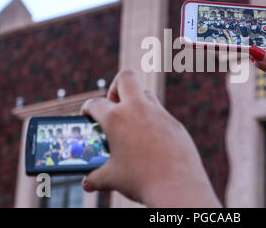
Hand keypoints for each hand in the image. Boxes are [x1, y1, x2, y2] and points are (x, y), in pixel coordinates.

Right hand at [80, 70, 220, 207]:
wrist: (178, 187)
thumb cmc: (142, 180)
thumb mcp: (112, 178)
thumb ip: (96, 176)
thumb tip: (87, 182)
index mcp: (116, 118)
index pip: (95, 104)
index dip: (87, 108)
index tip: (87, 114)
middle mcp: (138, 109)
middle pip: (126, 78)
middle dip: (115, 87)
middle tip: (113, 104)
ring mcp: (159, 113)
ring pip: (146, 93)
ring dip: (136, 102)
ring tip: (130, 123)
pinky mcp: (175, 123)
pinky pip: (161, 113)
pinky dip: (152, 120)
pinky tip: (150, 139)